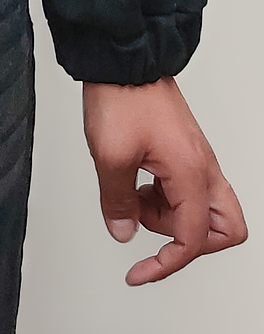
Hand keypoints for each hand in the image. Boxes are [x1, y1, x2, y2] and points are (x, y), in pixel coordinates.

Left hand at [83, 76, 246, 284]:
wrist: (124, 60)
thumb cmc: (123, 97)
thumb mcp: (111, 155)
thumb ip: (118, 201)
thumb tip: (123, 231)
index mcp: (192, 174)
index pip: (193, 239)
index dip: (165, 264)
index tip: (139, 272)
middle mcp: (203, 168)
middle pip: (222, 229)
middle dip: (185, 240)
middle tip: (148, 227)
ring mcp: (196, 158)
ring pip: (203, 210)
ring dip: (168, 216)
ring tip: (131, 198)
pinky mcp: (183, 150)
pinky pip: (185, 189)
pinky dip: (163, 197)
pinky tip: (135, 184)